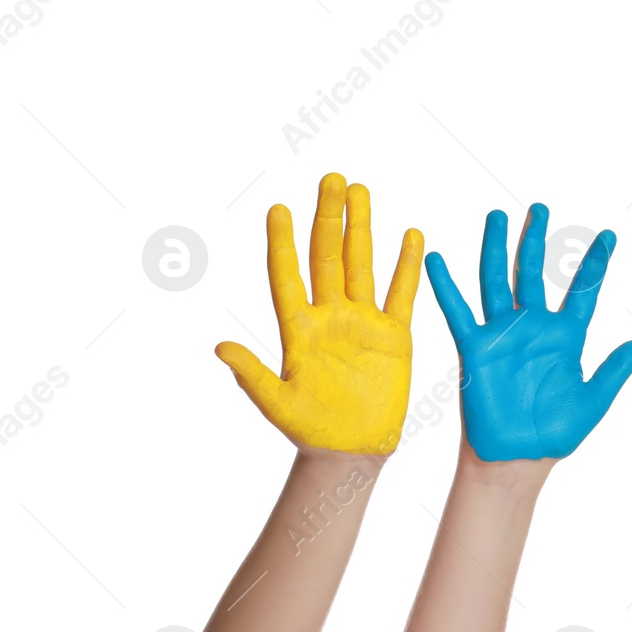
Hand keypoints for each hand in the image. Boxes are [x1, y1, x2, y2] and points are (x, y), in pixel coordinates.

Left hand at [216, 172, 422, 455]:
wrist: (350, 452)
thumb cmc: (310, 431)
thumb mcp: (276, 404)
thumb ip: (252, 375)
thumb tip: (220, 348)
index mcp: (298, 329)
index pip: (287, 276)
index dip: (281, 243)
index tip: (276, 209)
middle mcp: (329, 317)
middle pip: (326, 257)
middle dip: (328, 218)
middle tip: (330, 179)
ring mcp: (362, 322)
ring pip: (361, 264)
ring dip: (361, 228)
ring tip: (360, 190)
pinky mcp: (393, 336)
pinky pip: (401, 293)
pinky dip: (407, 266)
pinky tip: (411, 235)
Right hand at [427, 204, 631, 460]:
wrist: (516, 458)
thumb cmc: (554, 434)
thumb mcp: (594, 401)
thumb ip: (614, 371)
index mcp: (566, 338)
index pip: (582, 291)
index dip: (595, 264)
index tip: (609, 236)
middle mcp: (533, 328)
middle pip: (533, 273)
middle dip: (536, 240)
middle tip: (539, 208)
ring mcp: (503, 335)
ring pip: (497, 282)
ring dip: (496, 249)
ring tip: (496, 217)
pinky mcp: (476, 349)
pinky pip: (459, 312)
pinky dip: (447, 286)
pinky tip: (437, 259)